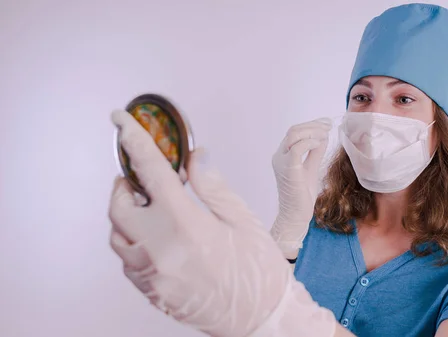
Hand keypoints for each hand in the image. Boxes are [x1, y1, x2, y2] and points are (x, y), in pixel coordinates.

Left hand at [108, 110, 336, 336]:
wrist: (261, 319)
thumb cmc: (258, 272)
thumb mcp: (243, 220)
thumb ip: (213, 186)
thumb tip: (195, 157)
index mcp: (186, 226)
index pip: (150, 171)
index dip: (134, 141)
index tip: (121, 122)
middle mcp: (160, 251)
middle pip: (119, 205)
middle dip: (127, 185)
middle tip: (144, 179)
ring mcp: (151, 276)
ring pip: (117, 235)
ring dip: (128, 215)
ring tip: (153, 209)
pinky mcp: (150, 292)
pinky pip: (128, 260)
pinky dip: (134, 241)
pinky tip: (158, 238)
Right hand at [270, 118, 331, 257]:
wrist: (296, 215)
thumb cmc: (302, 195)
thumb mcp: (311, 168)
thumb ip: (314, 153)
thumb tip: (323, 136)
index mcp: (284, 155)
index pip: (295, 132)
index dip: (311, 124)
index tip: (327, 123)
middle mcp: (279, 156)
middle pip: (293, 130)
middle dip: (313, 125)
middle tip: (329, 125)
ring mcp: (282, 162)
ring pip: (293, 135)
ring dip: (312, 131)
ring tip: (326, 133)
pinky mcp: (288, 169)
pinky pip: (297, 148)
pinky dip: (309, 142)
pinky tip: (320, 143)